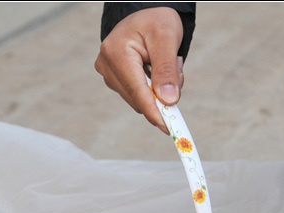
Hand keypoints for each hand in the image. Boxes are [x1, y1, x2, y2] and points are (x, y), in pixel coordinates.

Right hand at [94, 7, 184, 133]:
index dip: (154, 112)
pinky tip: (158, 69)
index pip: (137, 91)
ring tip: (168, 64)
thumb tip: (168, 101)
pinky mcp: (114, 79)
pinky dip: (154, 88)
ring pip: (140, 99)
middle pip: (139, 99)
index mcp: (116, 52)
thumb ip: (167, 70)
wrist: (147, 14)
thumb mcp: (167, 38)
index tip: (170, 128)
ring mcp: (108, 74)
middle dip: (163, 93)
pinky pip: (138, 95)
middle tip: (177, 70)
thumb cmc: (157, 21)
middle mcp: (106, 65)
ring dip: (160, 90)